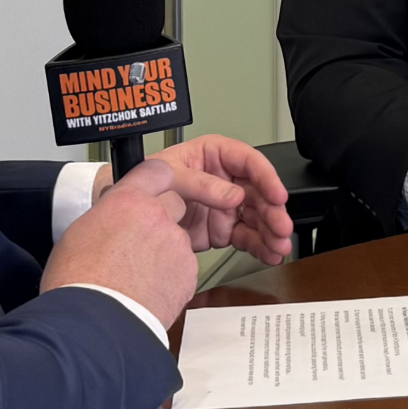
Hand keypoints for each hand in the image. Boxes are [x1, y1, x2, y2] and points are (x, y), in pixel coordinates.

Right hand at [42, 154, 198, 328]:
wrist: (93, 327)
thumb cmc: (77, 285)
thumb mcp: (79, 234)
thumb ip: (107, 216)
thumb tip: (113, 219)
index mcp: (127, 201)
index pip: (155, 170)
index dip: (156, 181)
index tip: (156, 188)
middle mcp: (157, 216)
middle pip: (174, 204)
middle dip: (161, 220)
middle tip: (140, 245)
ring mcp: (176, 244)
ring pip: (177, 240)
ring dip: (164, 253)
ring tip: (137, 278)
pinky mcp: (188, 273)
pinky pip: (184, 268)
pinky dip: (171, 278)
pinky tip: (148, 292)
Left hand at [87, 135, 295, 265]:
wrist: (125, 221)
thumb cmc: (142, 185)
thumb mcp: (170, 176)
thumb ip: (203, 185)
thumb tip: (234, 195)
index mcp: (212, 155)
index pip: (246, 160)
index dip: (265, 176)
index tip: (276, 194)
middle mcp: (223, 179)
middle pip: (257, 191)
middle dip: (273, 210)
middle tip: (282, 227)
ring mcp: (223, 206)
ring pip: (256, 216)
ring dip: (271, 231)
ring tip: (279, 246)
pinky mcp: (221, 230)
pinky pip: (246, 237)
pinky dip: (259, 246)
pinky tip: (269, 253)